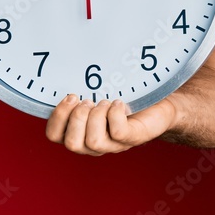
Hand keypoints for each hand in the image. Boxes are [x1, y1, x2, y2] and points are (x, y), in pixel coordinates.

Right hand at [45, 94, 175, 155]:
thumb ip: (81, 90)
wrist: (161, 104)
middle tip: (88, 100)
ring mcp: (115, 144)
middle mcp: (95, 143)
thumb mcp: (99, 92)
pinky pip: (118, 132)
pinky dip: (116, 114)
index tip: (70, 97)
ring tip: (105, 101)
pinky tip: (119, 102)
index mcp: (81, 132)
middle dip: (77, 118)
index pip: (54, 136)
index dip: (57, 117)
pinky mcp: (134, 137)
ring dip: (96, 117)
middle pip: (71, 144)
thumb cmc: (126, 97)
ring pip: (93, 141)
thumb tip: (65, 70)